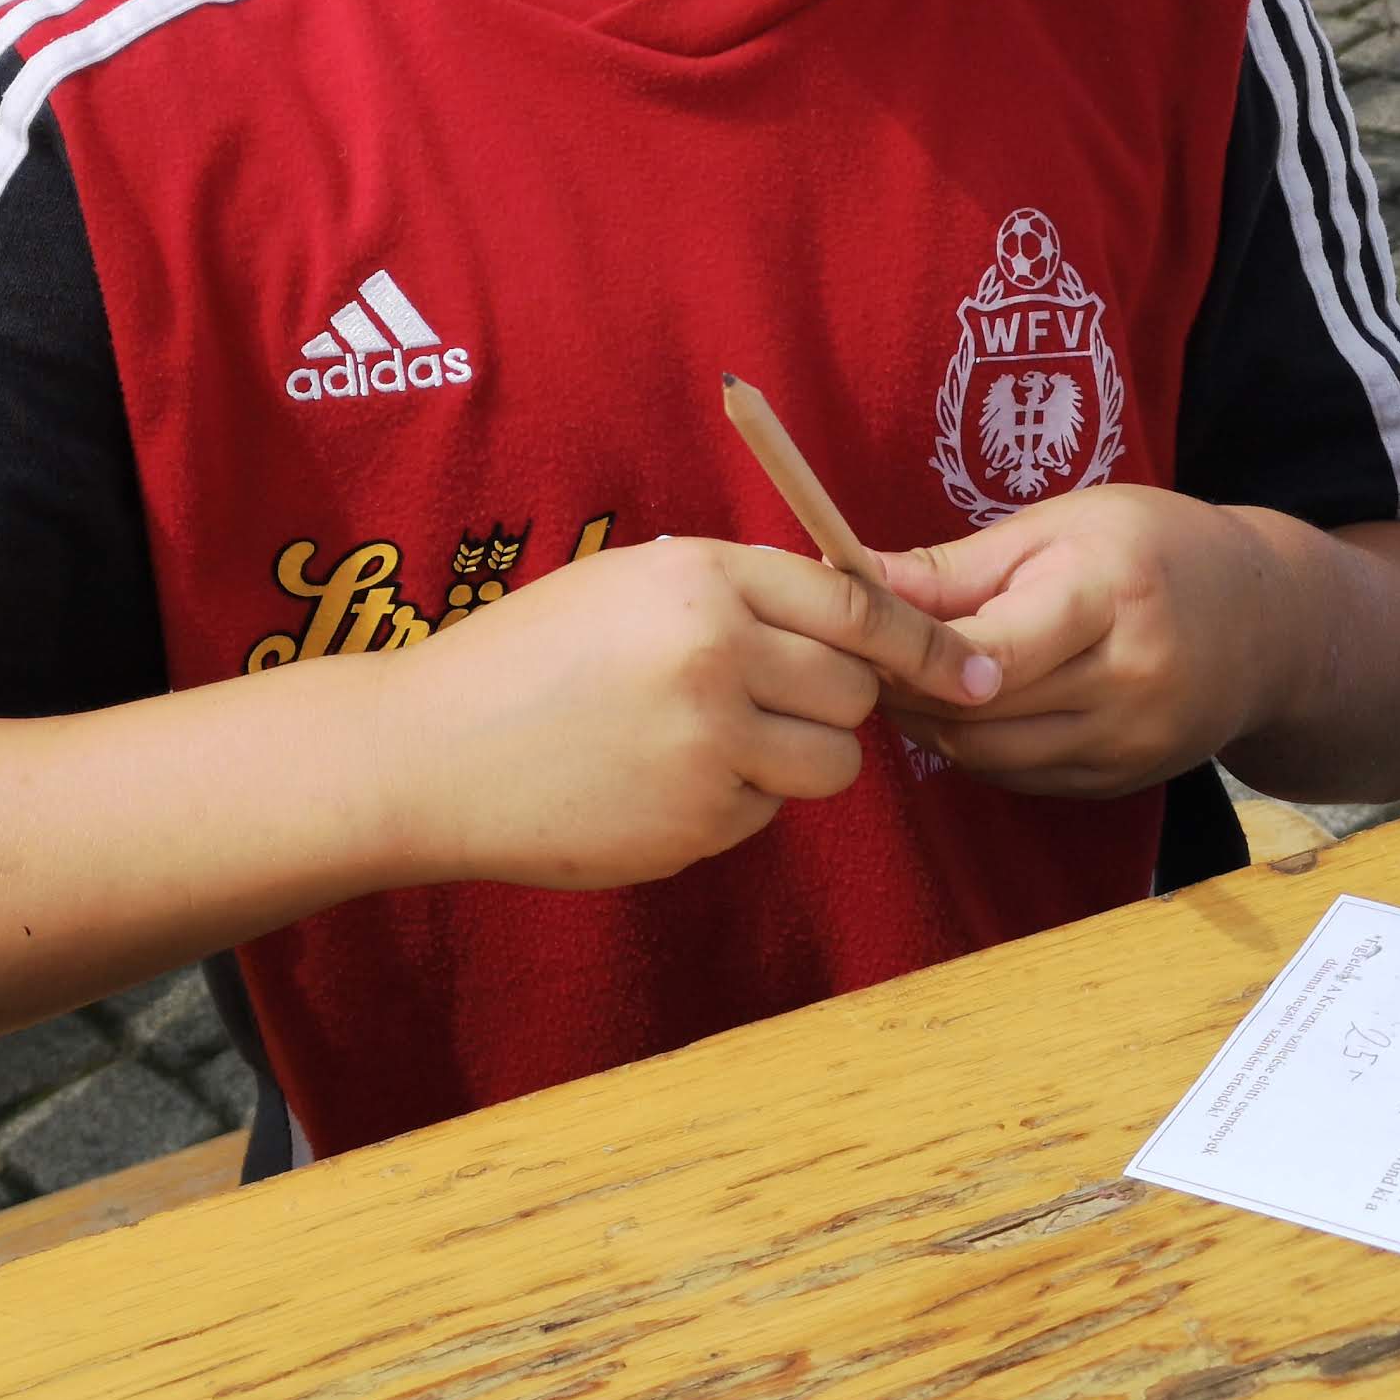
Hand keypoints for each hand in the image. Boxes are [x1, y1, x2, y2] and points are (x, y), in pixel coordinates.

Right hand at [381, 536, 997, 889]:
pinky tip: (650, 785)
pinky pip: (762, 817)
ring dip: (794, 762)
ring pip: (829, 764)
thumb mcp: (627, 586)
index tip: (974, 670)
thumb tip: (853, 629)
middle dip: (831, 705)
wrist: (425, 753)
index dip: (925, 643)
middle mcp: (715, 653)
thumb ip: (735, 596)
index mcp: (700, 577)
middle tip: (763, 704)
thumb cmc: (526, 660)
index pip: (858, 606)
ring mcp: (706, 745)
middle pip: (855, 691)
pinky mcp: (693, 823)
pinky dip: (728, 807)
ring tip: (707, 745)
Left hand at [876, 486, 1289, 798]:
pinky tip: (956, 708)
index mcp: (1116, 598)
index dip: (916, 656)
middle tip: (854, 655)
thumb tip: (852, 578)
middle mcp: (1130, 682)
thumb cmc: (1158, 550)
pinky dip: (972, 746)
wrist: (1271, 626)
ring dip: (926, 724)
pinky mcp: (1121, 783)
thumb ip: (956, 567)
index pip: (995, 652)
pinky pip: (1017, 776)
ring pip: (988, 755)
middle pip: (980, 712)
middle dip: (903, 688)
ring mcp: (1130, 744)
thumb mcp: (1064, 527)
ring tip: (898, 679)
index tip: (864, 636)